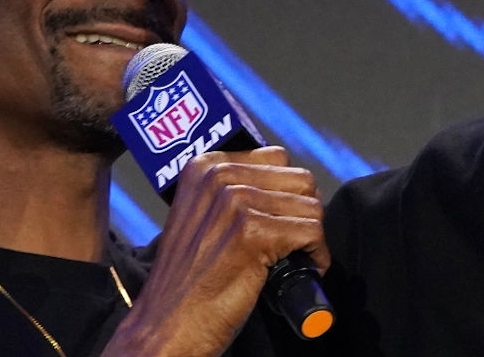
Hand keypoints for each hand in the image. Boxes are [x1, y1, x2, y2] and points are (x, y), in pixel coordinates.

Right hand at [102, 147, 327, 356]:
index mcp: (203, 167)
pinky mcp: (253, 233)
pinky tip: (303, 270)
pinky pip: (312, 232)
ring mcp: (235, 203)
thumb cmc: (186, 281)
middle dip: (304, 213)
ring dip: (312, 237)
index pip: (276, 158)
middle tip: (295, 243)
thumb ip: (229, 193)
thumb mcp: (198, 218)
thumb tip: (283, 188)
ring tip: (297, 259)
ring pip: (310, 206)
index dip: (288, 193)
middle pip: (299, 180)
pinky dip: (316, 256)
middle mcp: (218, 177)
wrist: (167, 324)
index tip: (284, 219)